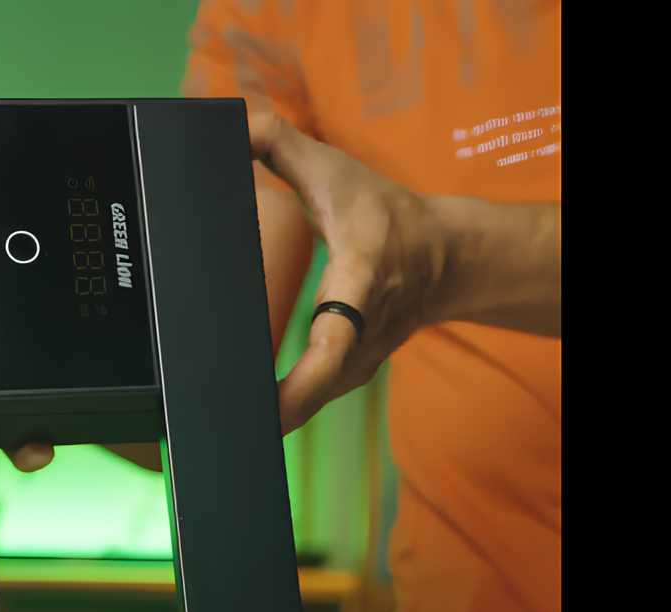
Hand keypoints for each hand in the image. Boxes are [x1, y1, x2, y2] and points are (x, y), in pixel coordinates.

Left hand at [249, 114, 560, 432]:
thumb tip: (236, 125)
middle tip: (224, 424)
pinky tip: (254, 418)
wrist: (445, 257)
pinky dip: (287, 411)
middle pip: (319, 387)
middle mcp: (364, 331)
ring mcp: (361, 360)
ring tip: (230, 427)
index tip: (269, 404)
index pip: (338, 338)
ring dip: (277, 418)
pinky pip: (316, 400)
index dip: (306, 378)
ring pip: (317, 402)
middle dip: (275, 412)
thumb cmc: (391, 218)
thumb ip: (282, 146)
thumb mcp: (338, 171)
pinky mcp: (353, 374)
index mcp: (360, 282)